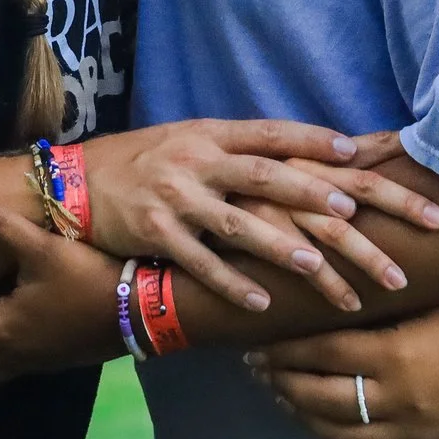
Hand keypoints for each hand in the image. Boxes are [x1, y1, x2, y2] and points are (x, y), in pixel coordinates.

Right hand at [84, 123, 438, 311]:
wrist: (78, 183)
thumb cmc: (150, 162)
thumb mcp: (194, 142)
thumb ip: (242, 151)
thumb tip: (306, 158)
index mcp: (214, 135)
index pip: (274, 134)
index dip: (314, 141)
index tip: (360, 152)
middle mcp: (200, 161)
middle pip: (271, 177)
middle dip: (319, 198)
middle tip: (359, 215)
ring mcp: (177, 197)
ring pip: (239, 223)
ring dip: (280, 246)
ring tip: (317, 269)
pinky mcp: (155, 232)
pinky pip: (200, 263)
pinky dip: (231, 284)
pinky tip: (261, 303)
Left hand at [251, 297, 438, 438]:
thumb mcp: (423, 300)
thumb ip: (375, 308)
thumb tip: (322, 298)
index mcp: (396, 353)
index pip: (323, 352)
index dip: (286, 349)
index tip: (260, 342)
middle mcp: (398, 397)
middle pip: (321, 396)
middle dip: (283, 382)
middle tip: (261, 369)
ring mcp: (411, 430)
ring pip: (339, 433)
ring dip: (304, 415)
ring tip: (284, 396)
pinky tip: (324, 429)